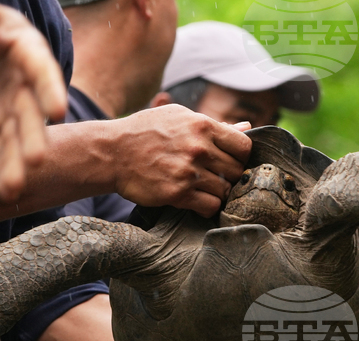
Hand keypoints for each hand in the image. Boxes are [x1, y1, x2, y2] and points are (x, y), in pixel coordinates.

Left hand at [0, 0, 66, 201]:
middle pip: (33, 113)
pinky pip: (3, 151)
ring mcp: (15, 110)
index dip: (50, 91)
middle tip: (37, 160)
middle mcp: (27, 86)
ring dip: (18, 163)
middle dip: (35, 137)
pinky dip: (4, 171)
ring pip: (20, 139)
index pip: (41, 72)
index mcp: (27, 52)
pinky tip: (7, 193)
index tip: (57, 111)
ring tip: (15, 187)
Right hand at [108, 105, 251, 217]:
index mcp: (202, 126)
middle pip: (237, 170)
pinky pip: (210, 206)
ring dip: (218, 192)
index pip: (244, 146)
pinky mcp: (177, 194)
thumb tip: (246, 126)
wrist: (112, 153)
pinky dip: (207, 205)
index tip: (231, 159)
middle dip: (230, 175)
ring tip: (204, 188)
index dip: (241, 155)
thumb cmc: (145, 132)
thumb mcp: (178, 117)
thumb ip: (213, 124)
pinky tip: (197, 199)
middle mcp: (198, 149)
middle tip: (216, 177)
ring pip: (225, 191)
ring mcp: (188, 172)